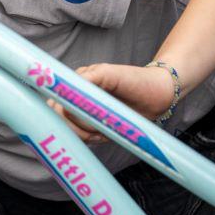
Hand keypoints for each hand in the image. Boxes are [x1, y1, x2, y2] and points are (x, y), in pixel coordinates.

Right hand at [48, 62, 175, 143]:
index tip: (72, 117)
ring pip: (70, 130)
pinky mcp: (94, 125)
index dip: (58, 111)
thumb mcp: (111, 74)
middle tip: (95, 128)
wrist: (160, 94)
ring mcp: (85, 112)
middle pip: (60, 117)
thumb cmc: (137, 80)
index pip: (55, 99)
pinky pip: (82, 137)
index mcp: (77, 82)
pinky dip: (91, 139)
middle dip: (75, 126)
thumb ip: (89, 78)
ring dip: (84, 134)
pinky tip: (104, 135)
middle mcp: (77, 97)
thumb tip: (67, 91)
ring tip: (103, 131)